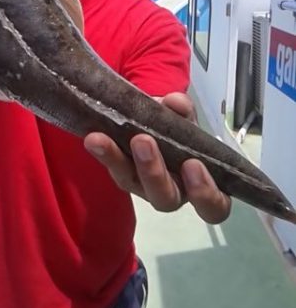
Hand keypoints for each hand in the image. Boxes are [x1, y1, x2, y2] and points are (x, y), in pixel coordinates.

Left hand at [84, 92, 230, 223]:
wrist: (155, 121)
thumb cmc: (182, 129)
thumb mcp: (186, 117)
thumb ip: (184, 110)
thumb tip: (175, 102)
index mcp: (201, 185)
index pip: (214, 206)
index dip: (205, 192)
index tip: (193, 164)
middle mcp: (172, 192)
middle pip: (165, 198)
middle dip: (153, 172)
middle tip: (143, 141)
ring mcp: (142, 185)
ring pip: (131, 182)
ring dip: (118, 160)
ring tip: (103, 138)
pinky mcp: (121, 174)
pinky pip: (112, 167)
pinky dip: (104, 150)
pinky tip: (94, 136)